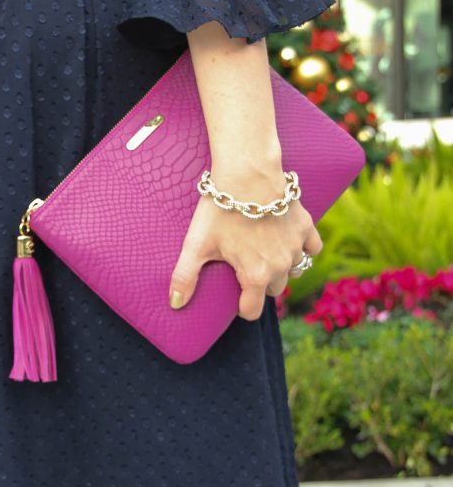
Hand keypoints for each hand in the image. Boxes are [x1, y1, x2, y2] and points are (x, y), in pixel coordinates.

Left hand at [168, 170, 322, 320]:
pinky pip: (311, 248)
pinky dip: (302, 247)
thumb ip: (185, 277)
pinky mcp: (305, 228)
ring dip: (281, 267)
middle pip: (273, 290)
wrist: (247, 175)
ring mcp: (295, 247)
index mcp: (255, 276)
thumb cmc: (219, 210)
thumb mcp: (196, 244)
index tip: (234, 295)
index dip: (241, 306)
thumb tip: (175, 304)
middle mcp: (280, 266)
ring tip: (263, 252)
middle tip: (244, 265)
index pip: (252, 310)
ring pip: (293, 270)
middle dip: (260, 283)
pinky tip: (286, 240)